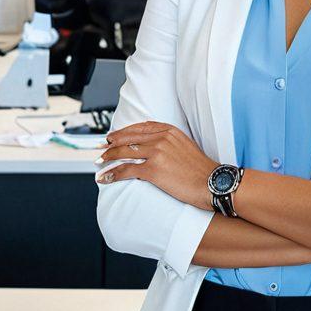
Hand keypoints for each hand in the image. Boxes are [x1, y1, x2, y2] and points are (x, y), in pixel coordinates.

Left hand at [96, 121, 218, 210]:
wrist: (212, 183)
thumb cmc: (201, 169)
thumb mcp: (185, 146)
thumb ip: (168, 142)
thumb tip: (153, 148)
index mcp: (169, 130)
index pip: (139, 127)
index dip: (123, 132)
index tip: (112, 137)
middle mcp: (161, 138)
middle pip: (128, 138)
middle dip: (110, 144)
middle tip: (100, 149)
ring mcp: (156, 153)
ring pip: (124, 153)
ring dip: (108, 158)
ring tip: (99, 163)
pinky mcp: (153, 170)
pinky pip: (126, 170)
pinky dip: (112, 174)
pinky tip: (105, 178)